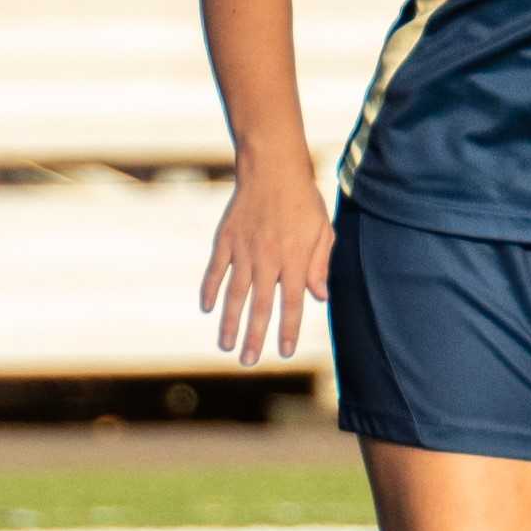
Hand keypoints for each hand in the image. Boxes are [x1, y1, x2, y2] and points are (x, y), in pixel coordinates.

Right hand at [200, 156, 332, 365]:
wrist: (272, 168)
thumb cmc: (304, 201)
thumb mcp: (323, 231)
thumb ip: (320, 265)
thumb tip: (320, 297)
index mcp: (294, 260)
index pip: (291, 304)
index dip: (288, 330)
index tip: (285, 352)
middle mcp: (267, 259)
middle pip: (260, 306)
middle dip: (255, 336)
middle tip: (248, 361)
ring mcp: (243, 250)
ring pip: (235, 294)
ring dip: (230, 322)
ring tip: (226, 345)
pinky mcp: (226, 239)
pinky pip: (216, 269)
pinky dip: (210, 289)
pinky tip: (207, 307)